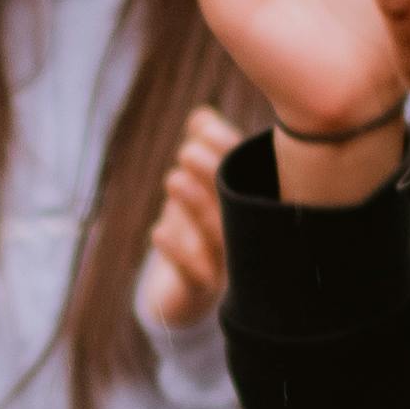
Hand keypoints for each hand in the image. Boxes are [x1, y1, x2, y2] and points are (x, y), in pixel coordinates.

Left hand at [140, 101, 234, 331]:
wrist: (185, 290)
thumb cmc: (197, 225)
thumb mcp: (197, 183)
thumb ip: (202, 147)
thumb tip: (201, 117)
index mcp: (251, 202)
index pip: (250, 170)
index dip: (227, 147)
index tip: (201, 129)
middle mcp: (247, 235)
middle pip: (236, 202)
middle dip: (213, 173)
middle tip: (187, 151)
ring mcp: (228, 265)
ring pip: (218, 237)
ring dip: (196, 206)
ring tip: (173, 179)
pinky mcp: (202, 290)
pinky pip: (195, 274)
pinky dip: (177, 252)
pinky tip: (158, 232)